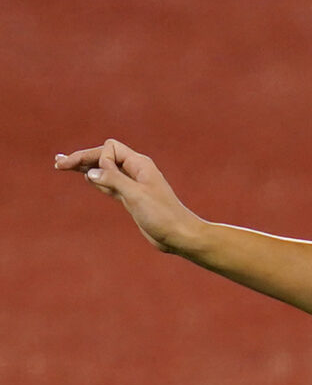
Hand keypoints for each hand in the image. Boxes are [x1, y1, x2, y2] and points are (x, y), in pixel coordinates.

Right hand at [54, 140, 207, 254]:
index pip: (110, 148)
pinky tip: (85, 177)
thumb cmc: (162, 215)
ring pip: (104, 170)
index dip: (100, 159)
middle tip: (58, 163)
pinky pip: (109, 184)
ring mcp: (132, 184)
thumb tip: (90, 172)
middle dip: (82, 159)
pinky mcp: (131, 198)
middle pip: (103, 157)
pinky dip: (96, 180)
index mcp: (140, 164)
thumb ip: (113, 180)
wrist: (179, 235)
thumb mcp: (136, 195)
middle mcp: (135, 171)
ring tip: (61, 165)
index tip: (105, 179)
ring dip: (85, 168)